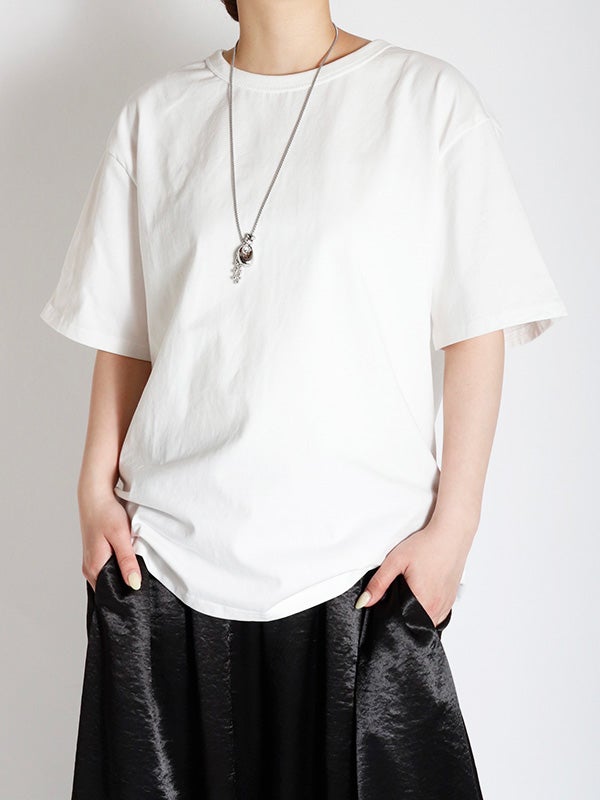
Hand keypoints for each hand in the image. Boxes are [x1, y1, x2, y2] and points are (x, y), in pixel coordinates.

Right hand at [78, 492, 140, 591]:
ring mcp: (90, 561)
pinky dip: (117, 567)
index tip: (141, 594)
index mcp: (95, 567)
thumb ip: (127, 561)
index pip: (110, 594)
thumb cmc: (106, 513)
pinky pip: (107, 568)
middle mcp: (89, 568)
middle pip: (109, 587)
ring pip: (108, 577)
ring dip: (121, 575)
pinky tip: (127, 560)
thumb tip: (134, 584)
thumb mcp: (121, 537)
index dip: (126, 596)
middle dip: (125, 587)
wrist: (95, 496)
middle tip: (143, 582)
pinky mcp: (94, 554)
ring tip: (136, 570)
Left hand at [354, 518, 473, 625]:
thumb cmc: (427, 546)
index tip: (385, 611)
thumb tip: (364, 602)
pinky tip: (421, 597)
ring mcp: (446, 605)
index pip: (403, 626)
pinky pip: (437, 615)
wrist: (450, 535)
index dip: (392, 621)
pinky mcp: (451, 600)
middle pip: (415, 625)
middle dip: (403, 619)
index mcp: (423, 602)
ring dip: (416, 615)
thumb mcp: (396, 561)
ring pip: (427, 622)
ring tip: (408, 597)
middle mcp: (437, 608)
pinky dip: (427, 610)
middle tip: (395, 600)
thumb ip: (379, 584)